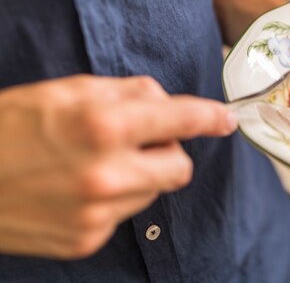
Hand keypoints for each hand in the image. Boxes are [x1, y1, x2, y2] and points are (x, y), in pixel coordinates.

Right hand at [0, 75, 236, 258]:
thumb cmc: (11, 125)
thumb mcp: (69, 90)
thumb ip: (127, 93)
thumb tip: (165, 103)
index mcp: (103, 125)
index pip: (180, 121)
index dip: (210, 118)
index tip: (227, 120)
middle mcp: (106, 173)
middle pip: (180, 168)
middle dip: (168, 153)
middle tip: (137, 142)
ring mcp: (97, 213)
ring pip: (153, 192)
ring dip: (139, 176)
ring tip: (94, 165)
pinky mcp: (86, 239)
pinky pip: (124, 214)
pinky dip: (114, 199)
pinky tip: (78, 189)